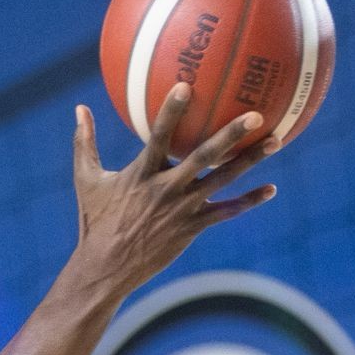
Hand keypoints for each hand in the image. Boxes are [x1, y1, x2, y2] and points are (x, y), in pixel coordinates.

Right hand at [71, 87, 278, 293]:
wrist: (106, 269)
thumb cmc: (94, 222)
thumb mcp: (86, 180)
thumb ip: (85, 142)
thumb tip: (78, 108)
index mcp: (141, 174)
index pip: (159, 136)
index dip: (171, 112)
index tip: (186, 85)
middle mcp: (166, 189)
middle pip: (205, 157)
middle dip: (231, 135)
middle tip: (256, 114)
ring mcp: (182, 209)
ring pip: (223, 181)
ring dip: (250, 161)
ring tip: (275, 140)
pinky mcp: (191, 228)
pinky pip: (226, 213)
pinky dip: (249, 201)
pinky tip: (270, 190)